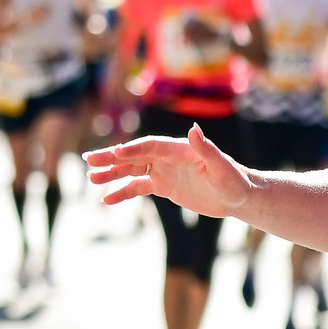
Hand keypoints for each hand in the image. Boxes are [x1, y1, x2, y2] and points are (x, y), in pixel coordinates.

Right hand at [84, 121, 252, 214]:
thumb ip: (207, 148)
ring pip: (132, 170)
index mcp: (179, 149)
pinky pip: (138, 188)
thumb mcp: (221, 166)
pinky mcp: (163, 187)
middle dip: (111, 157)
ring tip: (91, 179)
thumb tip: (194, 129)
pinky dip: (122, 192)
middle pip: (135, 155)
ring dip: (112, 174)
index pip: (151, 145)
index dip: (134, 149)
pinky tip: (107, 199)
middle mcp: (168, 157)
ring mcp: (164, 171)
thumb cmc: (234, 180)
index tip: (115, 153)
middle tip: (89, 160)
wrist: (238, 196)